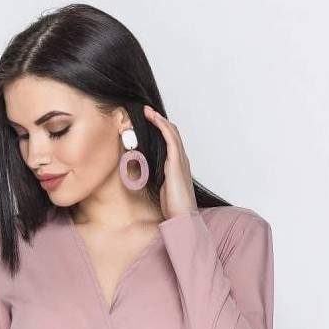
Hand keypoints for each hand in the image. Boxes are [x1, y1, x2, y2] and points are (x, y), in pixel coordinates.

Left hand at [143, 105, 197, 219]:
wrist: (182, 216)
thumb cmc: (173, 207)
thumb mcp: (162, 189)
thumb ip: (157, 177)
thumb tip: (145, 172)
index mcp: (178, 166)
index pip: (171, 142)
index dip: (161, 130)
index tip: (149, 122)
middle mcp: (181, 160)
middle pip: (172, 133)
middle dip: (159, 121)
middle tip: (146, 112)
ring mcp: (180, 160)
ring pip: (172, 132)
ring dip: (159, 119)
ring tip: (147, 112)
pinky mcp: (176, 162)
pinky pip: (171, 138)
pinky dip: (162, 126)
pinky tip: (154, 119)